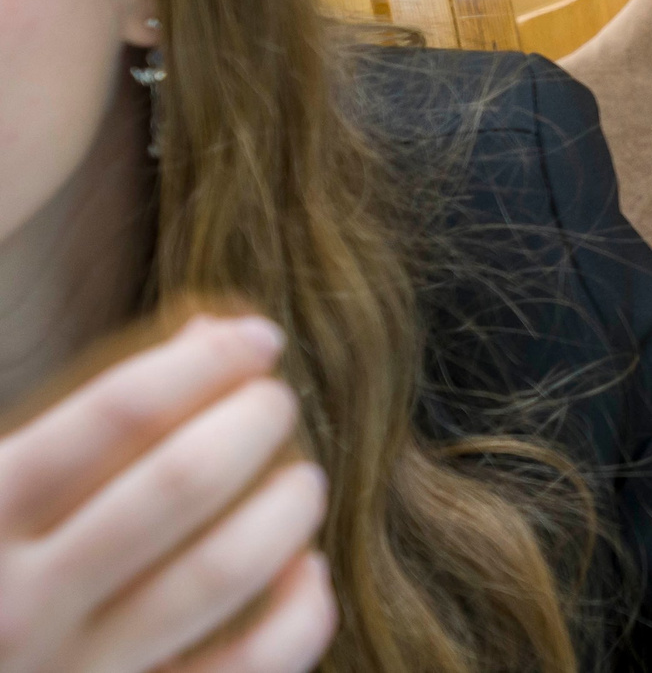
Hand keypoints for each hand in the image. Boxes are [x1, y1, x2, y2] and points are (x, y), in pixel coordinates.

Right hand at [0, 314, 336, 672]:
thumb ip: (83, 418)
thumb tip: (215, 331)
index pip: (119, 412)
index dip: (205, 362)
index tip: (257, 340)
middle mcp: (22, 600)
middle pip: (182, 481)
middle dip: (254, 421)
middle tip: (277, 401)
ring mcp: (76, 672)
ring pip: (222, 570)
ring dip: (285, 508)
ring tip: (302, 478)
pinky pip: (246, 667)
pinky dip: (299, 614)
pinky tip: (305, 570)